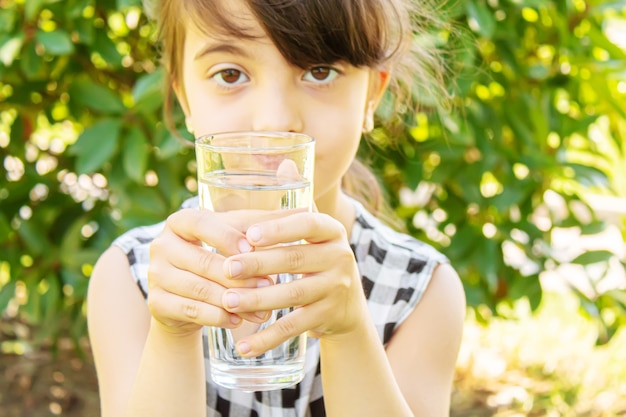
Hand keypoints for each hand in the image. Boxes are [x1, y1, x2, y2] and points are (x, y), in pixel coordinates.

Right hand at [146, 208, 276, 335]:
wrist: (187, 298)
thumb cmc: (220, 258)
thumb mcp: (237, 238)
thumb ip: (265, 224)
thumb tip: (306, 208)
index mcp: (180, 221)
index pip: (201, 223)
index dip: (226, 236)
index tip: (253, 248)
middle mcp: (162, 244)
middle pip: (203, 261)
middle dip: (239, 276)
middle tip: (270, 285)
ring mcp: (155, 275)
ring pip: (199, 289)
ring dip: (233, 300)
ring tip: (262, 308)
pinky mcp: (156, 302)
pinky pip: (191, 311)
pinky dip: (217, 317)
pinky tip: (238, 320)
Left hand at [218, 211, 368, 355]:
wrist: (347, 305)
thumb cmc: (314, 261)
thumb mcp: (309, 240)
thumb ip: (280, 226)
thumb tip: (230, 221)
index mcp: (331, 231)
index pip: (308, 224)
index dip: (279, 228)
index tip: (249, 235)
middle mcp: (339, 257)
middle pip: (295, 259)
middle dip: (259, 263)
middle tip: (227, 268)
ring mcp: (336, 288)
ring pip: (293, 294)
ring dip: (258, 299)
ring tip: (228, 301)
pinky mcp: (328, 316)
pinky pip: (293, 327)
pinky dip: (267, 338)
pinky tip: (243, 346)